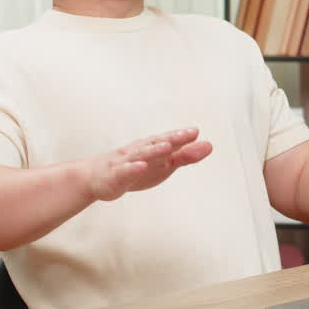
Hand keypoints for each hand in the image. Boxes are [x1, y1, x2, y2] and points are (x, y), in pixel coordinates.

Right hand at [82, 127, 212, 200]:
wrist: (97, 177)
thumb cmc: (136, 167)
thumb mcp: (164, 164)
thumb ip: (185, 155)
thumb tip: (210, 145)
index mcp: (152, 147)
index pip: (168, 139)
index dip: (180, 136)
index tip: (195, 131)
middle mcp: (139, 151)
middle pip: (156, 143)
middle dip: (172, 139)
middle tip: (188, 134)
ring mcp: (125, 162)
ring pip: (140, 155)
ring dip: (153, 150)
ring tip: (167, 147)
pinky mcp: (115, 176)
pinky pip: (124, 172)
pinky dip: (132, 168)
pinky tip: (141, 166)